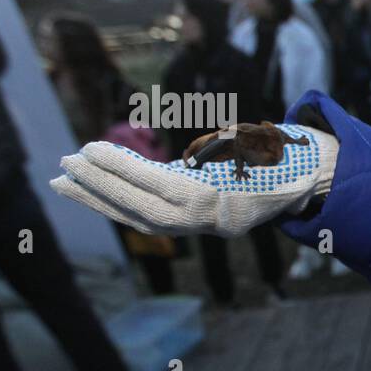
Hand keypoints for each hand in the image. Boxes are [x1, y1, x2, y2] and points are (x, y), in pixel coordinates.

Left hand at [50, 124, 337, 237]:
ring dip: (101, 200)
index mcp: (225, 201)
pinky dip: (121, 204)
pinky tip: (96, 189)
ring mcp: (204, 227)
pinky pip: (152, 219)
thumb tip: (167, 159)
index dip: (122, 171)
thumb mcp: (247, 142)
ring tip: (66, 180)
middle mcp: (210, 221)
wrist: (306, 179)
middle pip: (145, 211)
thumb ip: (208, 151)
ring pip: (143, 220)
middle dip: (101, 189)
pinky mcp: (197, 226)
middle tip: (64, 165)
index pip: (162, 188)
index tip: (87, 150)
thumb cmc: (277, 152)